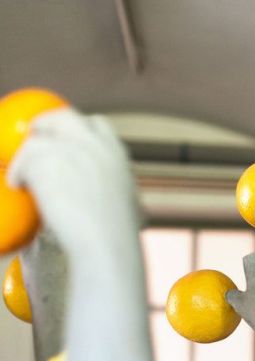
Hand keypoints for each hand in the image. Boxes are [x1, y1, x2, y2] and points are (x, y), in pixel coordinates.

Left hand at [7, 109, 139, 256]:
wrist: (107, 242)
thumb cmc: (119, 233)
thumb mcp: (131, 202)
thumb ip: (120, 188)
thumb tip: (123, 199)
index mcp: (116, 152)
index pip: (95, 124)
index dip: (77, 129)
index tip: (65, 140)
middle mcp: (94, 145)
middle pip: (63, 118)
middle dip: (45, 126)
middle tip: (34, 141)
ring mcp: (70, 150)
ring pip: (36, 140)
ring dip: (26, 157)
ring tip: (22, 177)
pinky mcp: (47, 161)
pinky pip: (22, 158)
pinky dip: (17, 172)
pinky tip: (18, 186)